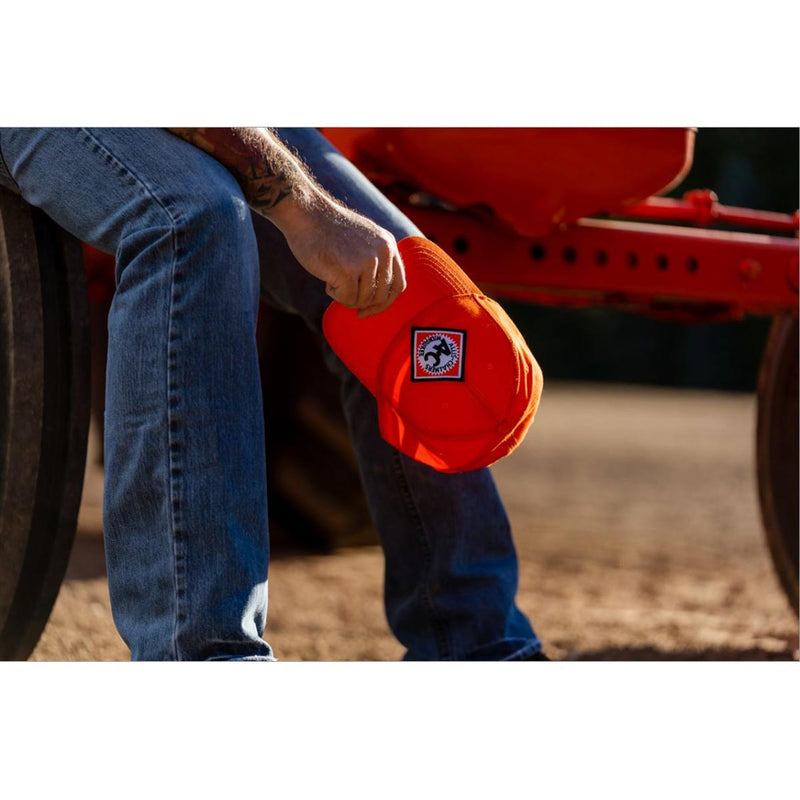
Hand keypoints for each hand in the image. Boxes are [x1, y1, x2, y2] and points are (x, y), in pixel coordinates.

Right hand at [270, 190, 406, 317]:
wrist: (306, 213)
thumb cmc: (328, 229)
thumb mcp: (363, 239)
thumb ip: (376, 260)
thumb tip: (379, 297)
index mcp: (388, 244)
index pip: (398, 284)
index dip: (384, 302)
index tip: (369, 308)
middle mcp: (382, 252)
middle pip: (382, 296)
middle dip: (364, 305)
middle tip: (346, 299)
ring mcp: (366, 261)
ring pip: (363, 300)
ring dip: (345, 296)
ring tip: (332, 277)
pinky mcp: (348, 271)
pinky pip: (347, 299)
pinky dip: (335, 294)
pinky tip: (326, 278)